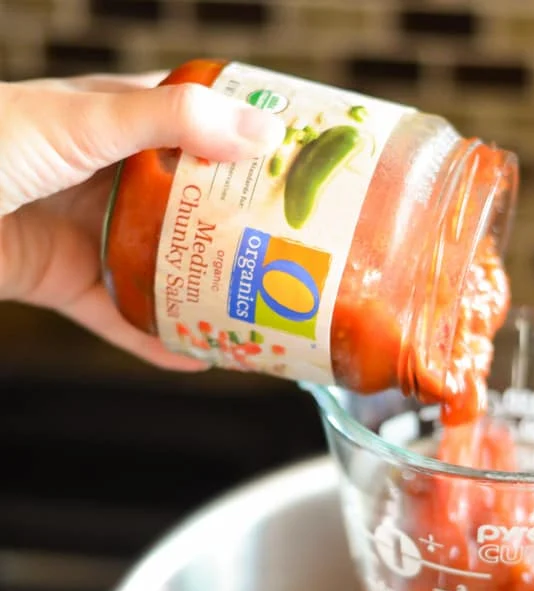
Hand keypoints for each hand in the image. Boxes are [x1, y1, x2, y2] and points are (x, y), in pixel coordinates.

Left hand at [0, 72, 283, 368]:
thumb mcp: (85, 119)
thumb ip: (170, 121)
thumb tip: (256, 134)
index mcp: (115, 124)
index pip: (195, 125)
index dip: (244, 141)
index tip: (293, 163)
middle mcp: (107, 177)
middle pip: (187, 205)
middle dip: (234, 228)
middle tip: (288, 248)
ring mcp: (90, 232)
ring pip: (160, 267)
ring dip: (202, 291)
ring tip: (252, 310)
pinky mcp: (68, 282)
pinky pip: (121, 318)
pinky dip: (156, 340)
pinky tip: (196, 357)